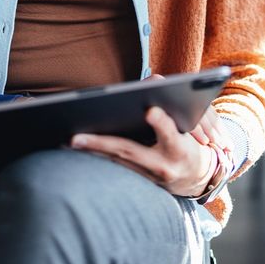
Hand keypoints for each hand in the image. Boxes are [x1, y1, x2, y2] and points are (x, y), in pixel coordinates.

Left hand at [70, 105, 216, 196]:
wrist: (195, 178)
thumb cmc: (190, 144)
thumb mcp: (193, 128)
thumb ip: (172, 108)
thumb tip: (153, 84)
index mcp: (179, 149)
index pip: (170, 135)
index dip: (161, 123)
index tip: (150, 110)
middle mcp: (163, 167)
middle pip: (129, 152)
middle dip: (102, 144)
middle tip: (76, 138)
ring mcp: (148, 177)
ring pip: (116, 161)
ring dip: (92, 151)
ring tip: (68, 141)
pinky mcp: (138, 180)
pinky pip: (115, 166)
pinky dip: (98, 156)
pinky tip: (79, 147)